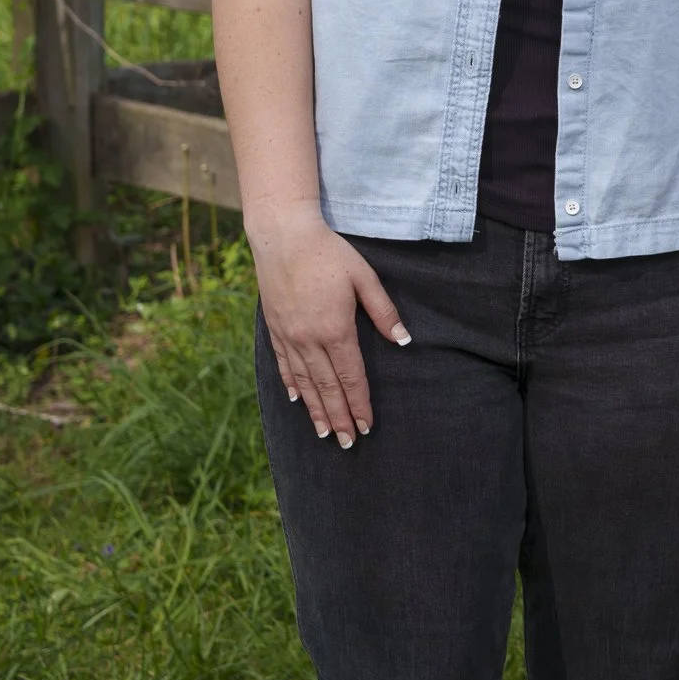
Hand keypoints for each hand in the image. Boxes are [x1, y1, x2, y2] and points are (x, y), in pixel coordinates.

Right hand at [246, 208, 409, 447]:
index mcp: (336, 329)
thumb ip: (383, 311)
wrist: (283, 236)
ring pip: (304, 383)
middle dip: (340, 417)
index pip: (351, 377)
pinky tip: (296, 400)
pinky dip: (291, 385)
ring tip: (325, 434)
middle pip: (328, 388)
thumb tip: (403, 340)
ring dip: (316, 410)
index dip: (360, 403)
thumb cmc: (329, 252)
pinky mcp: (274, 328)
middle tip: (349, 443)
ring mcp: (289, 336)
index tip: (368, 425)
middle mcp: (309, 340)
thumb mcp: (364, 277)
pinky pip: (284, 365)